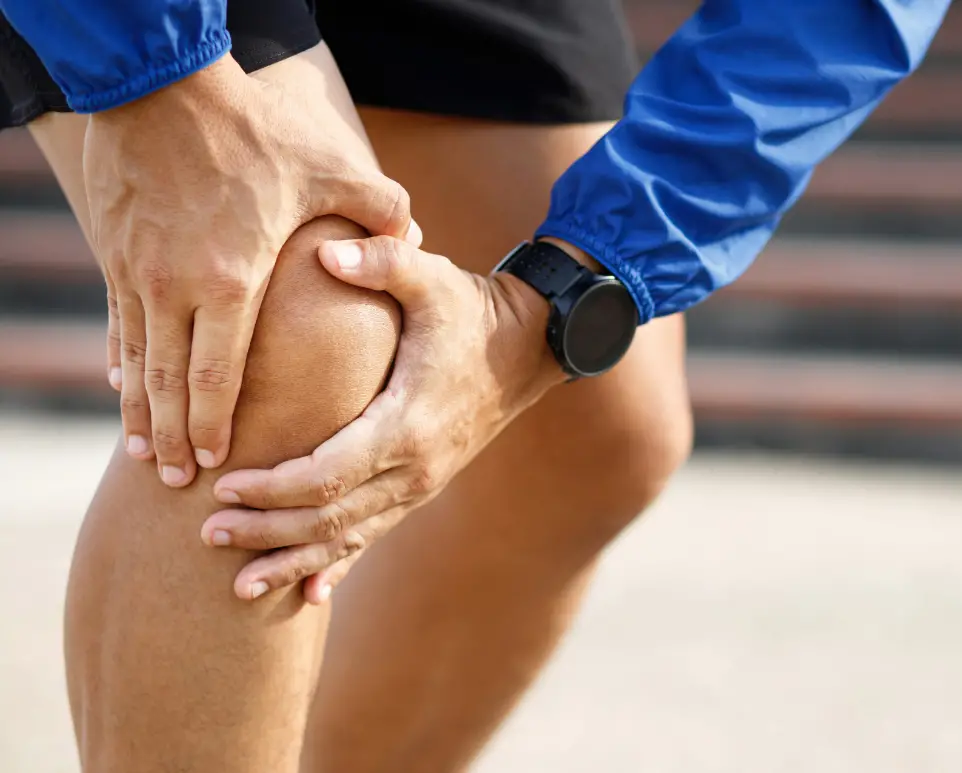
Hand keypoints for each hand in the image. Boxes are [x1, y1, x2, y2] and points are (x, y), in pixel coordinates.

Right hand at [87, 53, 419, 486]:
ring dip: (139, 413)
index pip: (219, 373)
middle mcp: (175, 286)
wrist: (161, 82)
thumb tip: (414, 237)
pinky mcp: (115, 251)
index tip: (216, 461)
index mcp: (232, 279)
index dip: (214, 424)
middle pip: (169, 383)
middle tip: (177, 480)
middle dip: (172, 437)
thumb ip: (378, 210)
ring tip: (145, 454)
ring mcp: (137, 271)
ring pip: (135, 361)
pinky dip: (120, 361)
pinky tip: (121, 387)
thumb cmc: (251, 131)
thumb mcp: (327, 166)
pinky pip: (115, 321)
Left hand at [202, 236, 567, 601]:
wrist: (527, 349)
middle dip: (266, 531)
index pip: (328, 474)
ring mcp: (419, 485)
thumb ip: (383, 260)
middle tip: (206, 533)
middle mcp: (414, 468)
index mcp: (407, 423)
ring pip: (349, 539)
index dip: (273, 488)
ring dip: (293, 560)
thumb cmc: (472, 311)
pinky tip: (309, 595)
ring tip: (239, 587)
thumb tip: (325, 252)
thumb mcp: (434, 277)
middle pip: (329, 518)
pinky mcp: (420, 487)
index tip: (224, 486)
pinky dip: (338, 565)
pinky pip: (373, 535)